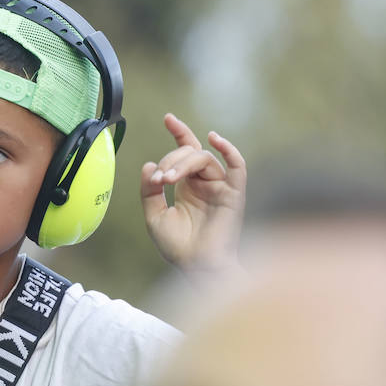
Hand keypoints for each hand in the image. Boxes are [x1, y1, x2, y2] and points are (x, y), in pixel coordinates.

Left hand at [140, 113, 246, 276]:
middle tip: (159, 178)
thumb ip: (149, 191)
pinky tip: (214, 139)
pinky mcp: (234, 194)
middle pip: (190, 154)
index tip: (168, 118)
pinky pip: (237, 166)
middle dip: (171, 160)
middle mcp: (205, 184)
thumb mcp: (154, 216)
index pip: (186, 152)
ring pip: (204, 158)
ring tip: (167, 178)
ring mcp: (220, 187)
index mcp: (188, 187)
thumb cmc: (178, 247)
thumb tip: (149, 165)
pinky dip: (229, 150)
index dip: (179, 132)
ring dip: (183, 162)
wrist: (196, 267)